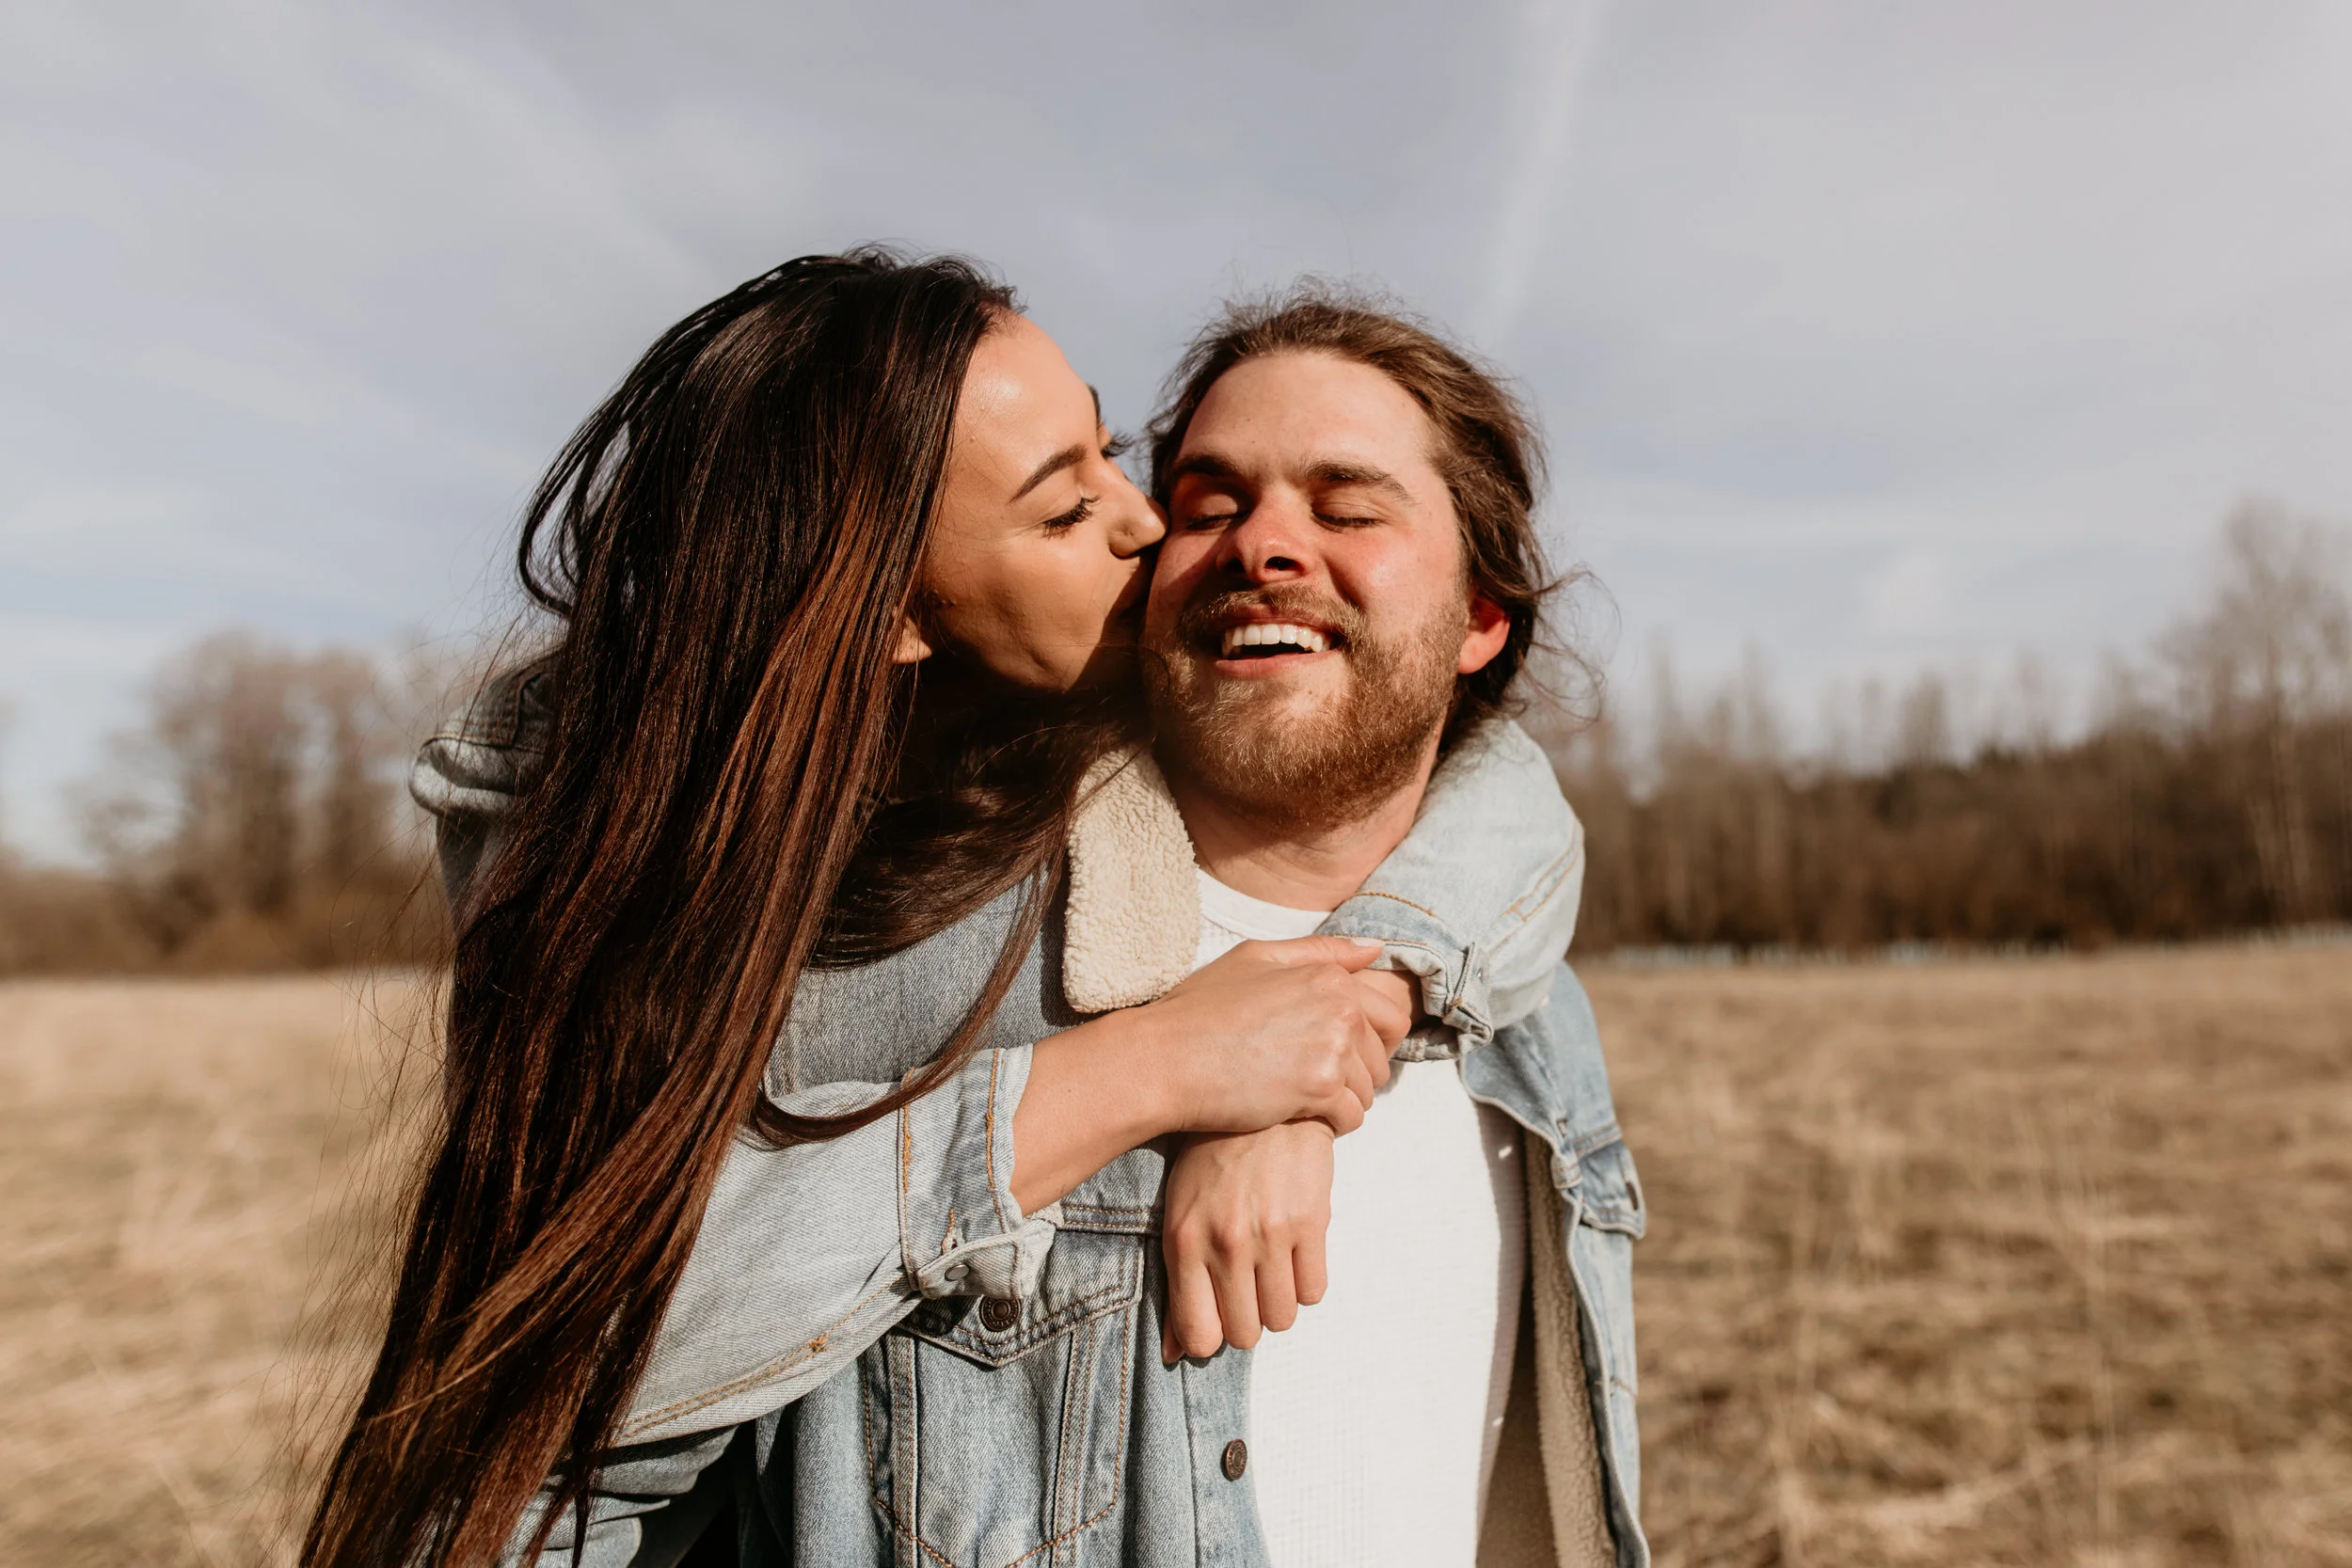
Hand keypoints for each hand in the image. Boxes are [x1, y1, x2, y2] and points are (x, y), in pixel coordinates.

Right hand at [1012, 936, 1409, 1212]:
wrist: (1164, 1059)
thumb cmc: (1199, 1009)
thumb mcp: (1255, 959)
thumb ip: (1320, 951)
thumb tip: (1375, 949)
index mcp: (1329, 976)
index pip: (1391, 1016)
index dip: (1369, 1041)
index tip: (1337, 1054)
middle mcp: (1341, 1008)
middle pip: (1381, 1058)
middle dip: (1356, 1074)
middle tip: (1311, 1080)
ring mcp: (1332, 1049)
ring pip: (1369, 1091)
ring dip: (1341, 1101)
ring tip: (1297, 1097)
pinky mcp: (1319, 1089)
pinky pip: (1352, 1118)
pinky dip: (1330, 1124)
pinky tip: (1297, 1116)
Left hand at [1161, 1121, 1334, 1362]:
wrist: (1262, 1105)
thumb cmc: (1212, 1163)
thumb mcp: (1180, 1216)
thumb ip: (1177, 1287)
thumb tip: (1173, 1354)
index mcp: (1185, 1243)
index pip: (1199, 1335)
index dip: (1211, 1339)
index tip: (1217, 1320)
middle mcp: (1226, 1244)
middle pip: (1246, 1333)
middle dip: (1247, 1320)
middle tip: (1247, 1289)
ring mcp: (1271, 1234)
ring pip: (1283, 1319)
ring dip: (1277, 1303)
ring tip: (1270, 1269)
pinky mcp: (1310, 1222)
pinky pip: (1314, 1292)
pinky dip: (1305, 1284)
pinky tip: (1293, 1255)